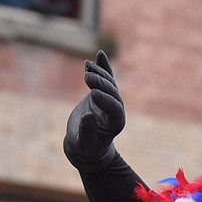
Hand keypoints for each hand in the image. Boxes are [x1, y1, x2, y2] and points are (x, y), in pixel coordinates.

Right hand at [64, 50, 125, 171]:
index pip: (115, 109)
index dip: (105, 101)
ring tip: (88, 66)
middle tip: (87, 77)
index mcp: (116, 123)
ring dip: (99, 73)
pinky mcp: (102, 93)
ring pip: (108, 83)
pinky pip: (105, 78)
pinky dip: (103, 67)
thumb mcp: (85, 143)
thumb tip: (87, 117)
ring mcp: (110, 100)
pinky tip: (100, 54)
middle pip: (112, 93)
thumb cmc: (86, 147)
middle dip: (100, 84)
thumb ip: (87, 132)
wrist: (86, 144)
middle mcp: (116, 109)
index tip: (92, 94)